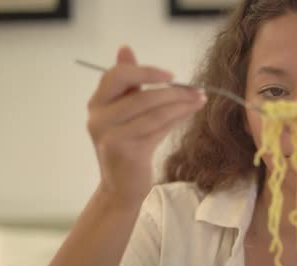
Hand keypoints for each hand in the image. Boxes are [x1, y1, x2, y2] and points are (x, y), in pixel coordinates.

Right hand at [86, 46, 205, 206]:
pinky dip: (177, 117)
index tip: (172, 75)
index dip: (145, 71)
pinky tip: (190, 113)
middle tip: (197, 90)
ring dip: (181, 103)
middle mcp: (98, 118)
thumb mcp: (127, 113)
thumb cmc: (129, 146)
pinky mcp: (125, 151)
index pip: (116, 75)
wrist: (122, 187)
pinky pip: (157, 127)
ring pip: (153, 111)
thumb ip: (129, 84)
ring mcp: (110, 135)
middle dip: (173, 91)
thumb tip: (125, 48)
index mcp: (97, 103)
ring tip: (200, 99)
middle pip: (140, 94)